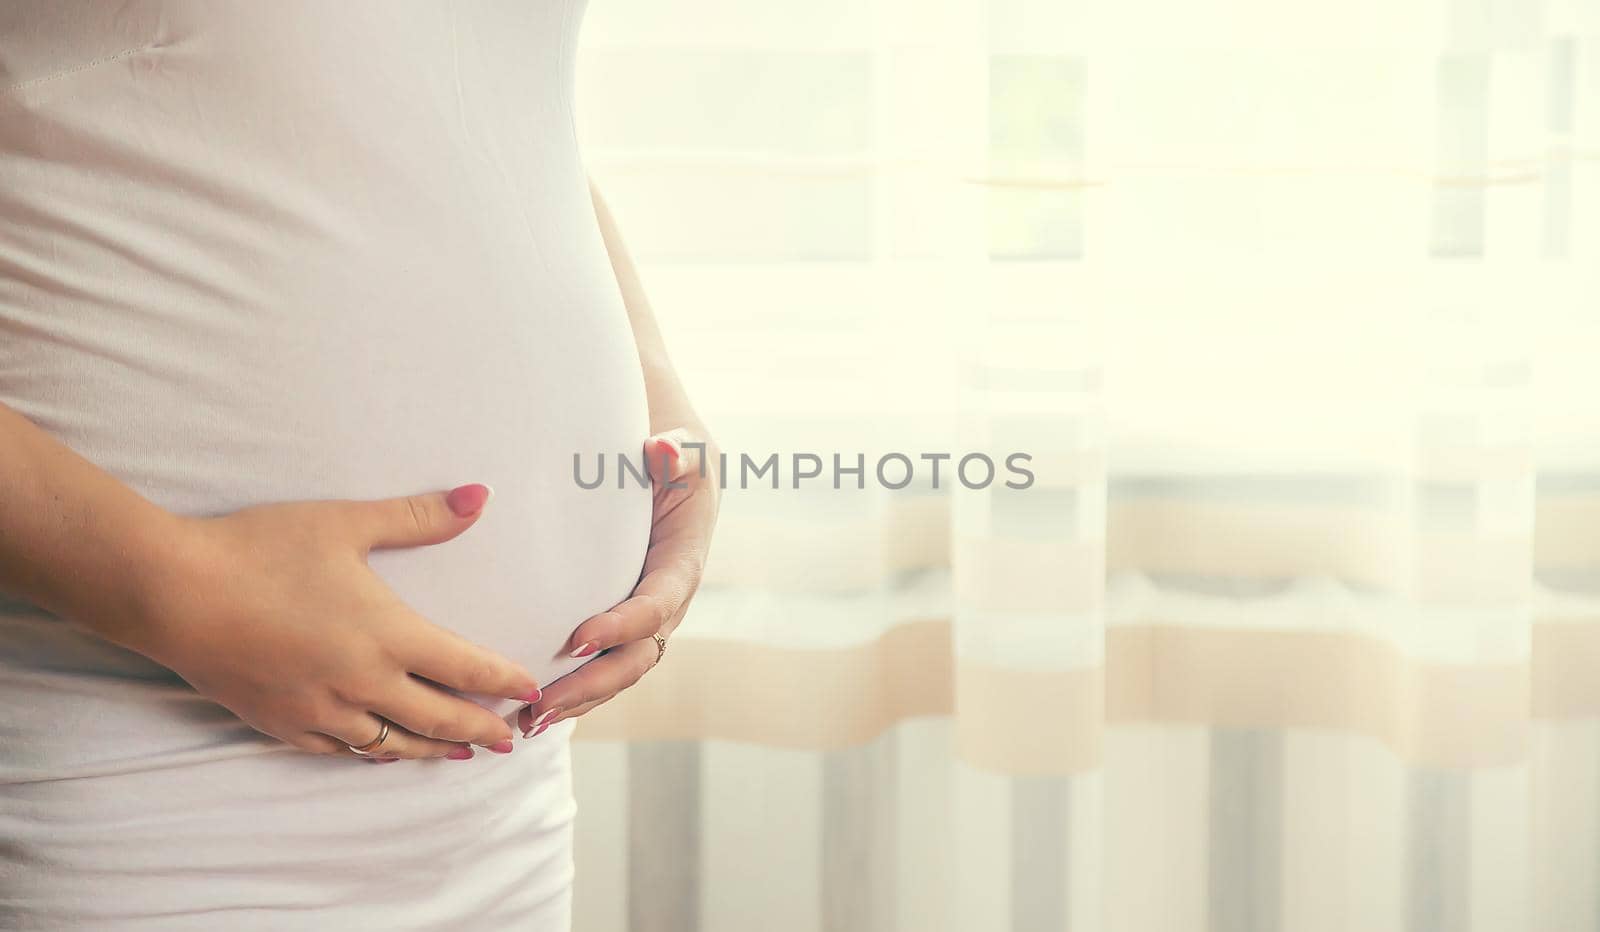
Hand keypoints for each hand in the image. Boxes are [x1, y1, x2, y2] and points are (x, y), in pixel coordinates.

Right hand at [135, 484, 541, 761]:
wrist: (174, 592)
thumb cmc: (260, 550)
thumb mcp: (345, 524)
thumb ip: (419, 516)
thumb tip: (480, 495)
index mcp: (387, 636)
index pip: (465, 668)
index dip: (502, 682)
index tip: (530, 691)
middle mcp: (362, 683)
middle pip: (437, 718)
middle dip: (479, 730)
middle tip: (509, 740)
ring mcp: (321, 710)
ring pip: (391, 744)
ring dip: (430, 750)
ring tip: (457, 755)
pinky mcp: (281, 723)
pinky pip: (339, 752)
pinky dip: (371, 754)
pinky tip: (380, 753)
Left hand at [517, 426, 719, 737]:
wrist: (671, 463)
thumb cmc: (673, 454)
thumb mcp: (683, 446)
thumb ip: (677, 451)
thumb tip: (661, 449)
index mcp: (684, 562)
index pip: (658, 604)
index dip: (624, 625)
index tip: (580, 637)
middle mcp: (668, 601)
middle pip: (637, 657)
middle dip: (592, 685)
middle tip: (542, 705)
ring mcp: (644, 618)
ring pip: (617, 672)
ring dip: (577, 699)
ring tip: (527, 721)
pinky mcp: (620, 622)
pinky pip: (601, 665)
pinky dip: (571, 690)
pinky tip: (528, 709)